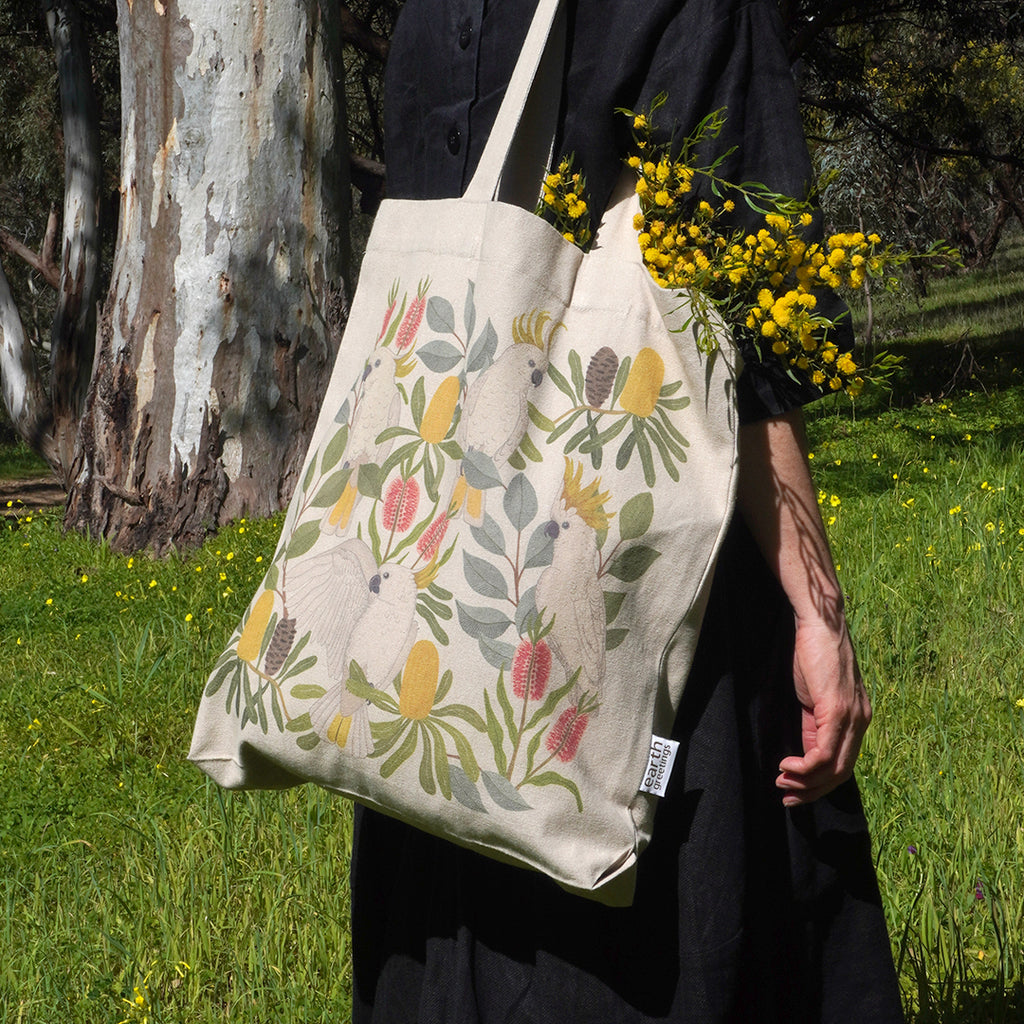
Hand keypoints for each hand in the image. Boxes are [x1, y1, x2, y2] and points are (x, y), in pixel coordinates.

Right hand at [775, 614, 871, 806]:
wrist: (819, 624)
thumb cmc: (813, 654)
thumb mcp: (814, 696)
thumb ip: (815, 723)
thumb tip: (805, 750)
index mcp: (857, 718)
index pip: (844, 764)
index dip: (819, 784)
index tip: (794, 789)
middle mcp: (861, 721)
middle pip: (842, 773)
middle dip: (812, 791)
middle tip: (787, 796)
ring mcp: (852, 717)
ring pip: (834, 768)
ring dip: (805, 782)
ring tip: (782, 781)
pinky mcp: (838, 710)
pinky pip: (824, 753)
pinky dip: (805, 767)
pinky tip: (786, 765)